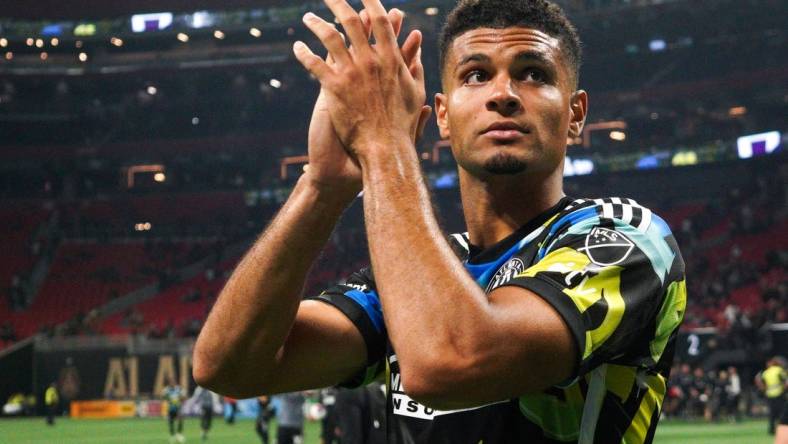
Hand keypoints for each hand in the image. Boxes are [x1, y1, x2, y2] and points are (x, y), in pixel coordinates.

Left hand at [295, 0, 428, 161]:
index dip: (370, 3)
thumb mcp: (415, 95)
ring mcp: (351, 73)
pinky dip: (303, 53)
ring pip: (329, 37)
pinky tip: (297, 48)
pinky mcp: (333, 88)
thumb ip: (415, 71)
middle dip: (338, 3)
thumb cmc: (401, 127)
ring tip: (307, 17)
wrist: (383, 150)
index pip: (380, 21)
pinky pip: (313, 63)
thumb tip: (416, 55)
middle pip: (352, 22)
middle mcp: (371, 61)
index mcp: (391, 60)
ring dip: (317, 23)